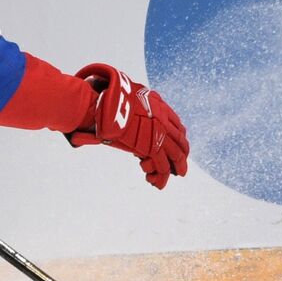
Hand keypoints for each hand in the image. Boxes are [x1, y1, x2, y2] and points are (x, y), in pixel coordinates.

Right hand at [67, 63, 188, 189]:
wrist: (101, 104)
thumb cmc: (104, 99)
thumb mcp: (120, 97)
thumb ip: (124, 104)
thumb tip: (112, 102)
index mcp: (158, 105)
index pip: (176, 124)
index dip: (178, 137)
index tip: (177, 146)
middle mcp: (162, 118)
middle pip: (180, 140)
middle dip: (181, 156)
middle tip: (179, 168)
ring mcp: (159, 132)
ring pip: (174, 155)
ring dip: (176, 169)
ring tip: (167, 180)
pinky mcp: (151, 146)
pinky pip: (161, 165)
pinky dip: (160, 177)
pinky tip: (156, 183)